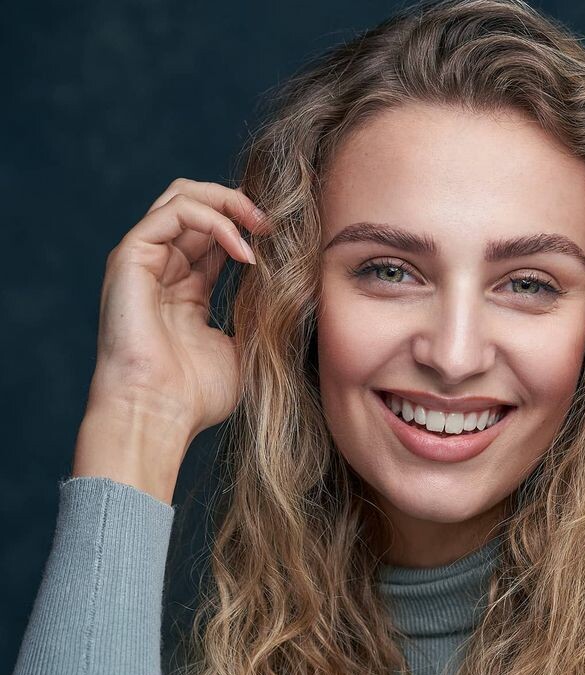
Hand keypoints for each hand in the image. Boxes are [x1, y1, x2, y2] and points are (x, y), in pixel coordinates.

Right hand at [89, 178, 269, 447]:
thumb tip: (298, 294)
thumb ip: (259, 318)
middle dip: (240, 204)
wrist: (158, 413)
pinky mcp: (130, 256)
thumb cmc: (195, 395)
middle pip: (198, 203)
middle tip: (275, 225)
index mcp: (184, 288)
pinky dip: (214, 220)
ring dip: (230, 203)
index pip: (216, 234)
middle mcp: (162, 268)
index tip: (286, 237)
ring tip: (263, 227)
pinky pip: (176, 212)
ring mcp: (144, 259)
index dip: (249, 226)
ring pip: (184, 196)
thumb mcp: (243, 351)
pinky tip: (243, 251)